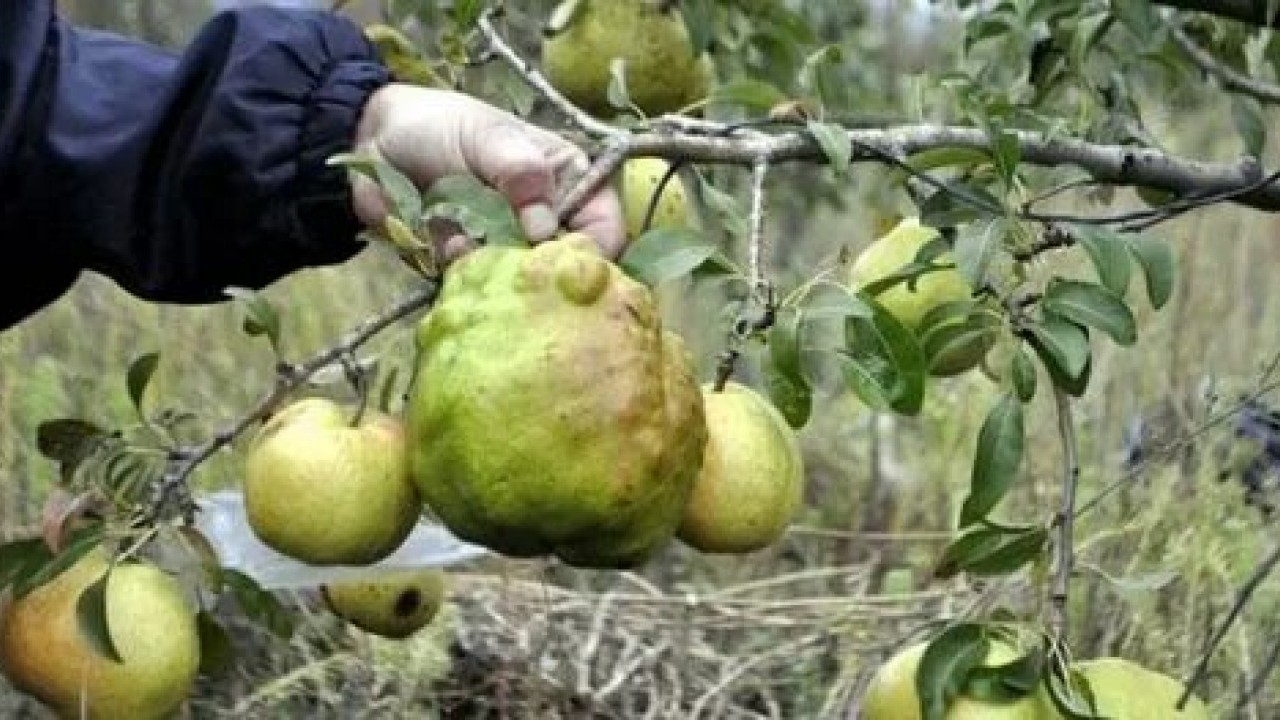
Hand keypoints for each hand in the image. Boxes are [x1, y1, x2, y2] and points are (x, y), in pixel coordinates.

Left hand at [350, 84, 624, 260]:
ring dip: (496, 269)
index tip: (563, 258)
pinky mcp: (473, 267)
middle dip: (540, 269)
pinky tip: (443, 245)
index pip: (605, 225)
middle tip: (509, 256)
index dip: (594, 248)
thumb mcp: (488, 137)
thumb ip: (521, 173)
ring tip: (463, 240)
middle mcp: (546, 221)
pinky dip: (463, 272)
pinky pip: (481, 288)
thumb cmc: (442, 126)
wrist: (373, 141)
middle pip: (567, 267)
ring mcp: (509, 248)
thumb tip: (544, 227)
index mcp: (567, 181)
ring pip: (523, 285)